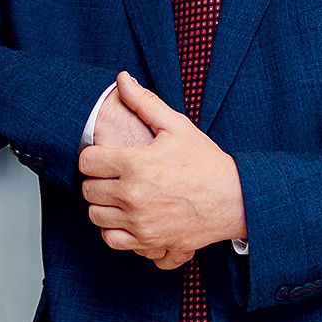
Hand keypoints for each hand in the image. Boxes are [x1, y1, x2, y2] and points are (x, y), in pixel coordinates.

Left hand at [78, 74, 245, 268]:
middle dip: (97, 180)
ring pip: (96, 216)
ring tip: (118, 195)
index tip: (105, 156)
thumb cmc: (206, 162)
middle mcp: (133, 197)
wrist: (235, 200)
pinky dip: (114, 230)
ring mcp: (140, 223)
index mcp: (134, 165)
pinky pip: (112, 240)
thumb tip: (122, 79)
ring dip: (103, 205)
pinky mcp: (149, 242)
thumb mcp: (177, 126)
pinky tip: (126, 217)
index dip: (93, 156)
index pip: (87, 162)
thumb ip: (145, 102)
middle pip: (88, 190)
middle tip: (112, 175)